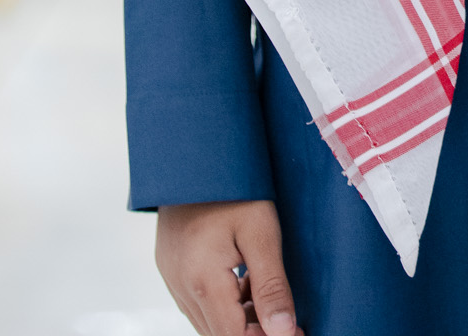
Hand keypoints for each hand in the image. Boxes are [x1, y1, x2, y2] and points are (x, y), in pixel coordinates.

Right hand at [156, 199, 303, 335]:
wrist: (193, 150)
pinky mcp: (170, 267)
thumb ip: (271, 286)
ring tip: (266, 293)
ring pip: (207, 322)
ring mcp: (171, 277)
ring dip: (239, 320)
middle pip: (219, 334)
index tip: (297, 331)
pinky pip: (197, 302)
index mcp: (202, 280)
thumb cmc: (232, 185)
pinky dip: (223, 304)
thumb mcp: (261, 231)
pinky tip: (245, 282)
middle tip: (289, 318)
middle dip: (255, 332)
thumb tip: (285, 332)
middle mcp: (180, 286)